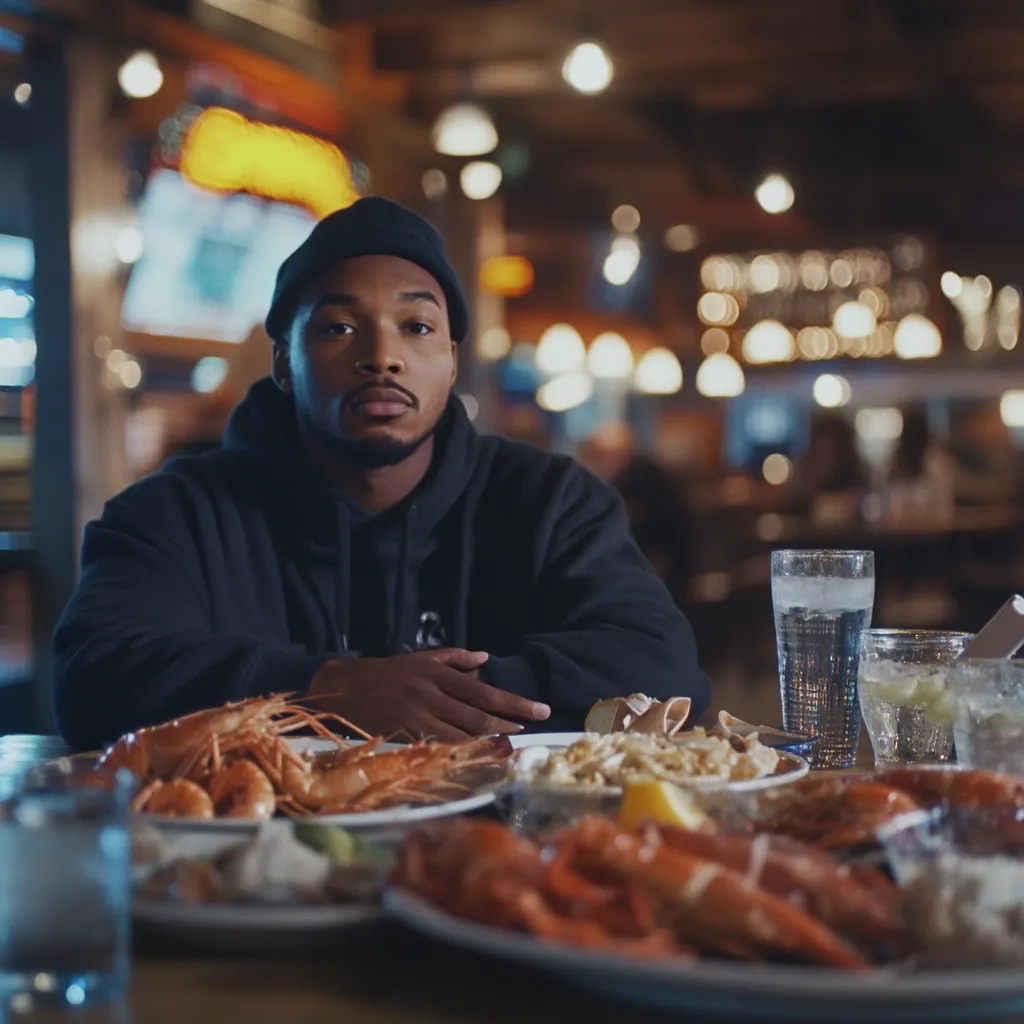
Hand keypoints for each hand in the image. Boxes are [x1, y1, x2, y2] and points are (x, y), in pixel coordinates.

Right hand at [307, 649, 550, 740]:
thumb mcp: (419, 658)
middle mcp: (429, 694)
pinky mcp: (403, 735)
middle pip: (478, 714)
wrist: (342, 688)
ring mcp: (416, 717)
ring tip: (510, 743)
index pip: (484, 691)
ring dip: (489, 740)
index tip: (538, 710)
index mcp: (436, 674)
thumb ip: (454, 658)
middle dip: (509, 723)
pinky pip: (439, 746)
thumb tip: (486, 659)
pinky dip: (461, 751)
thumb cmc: (385, 672)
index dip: (513, 703)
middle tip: (531, 730)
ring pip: (461, 734)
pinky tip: (478, 754)